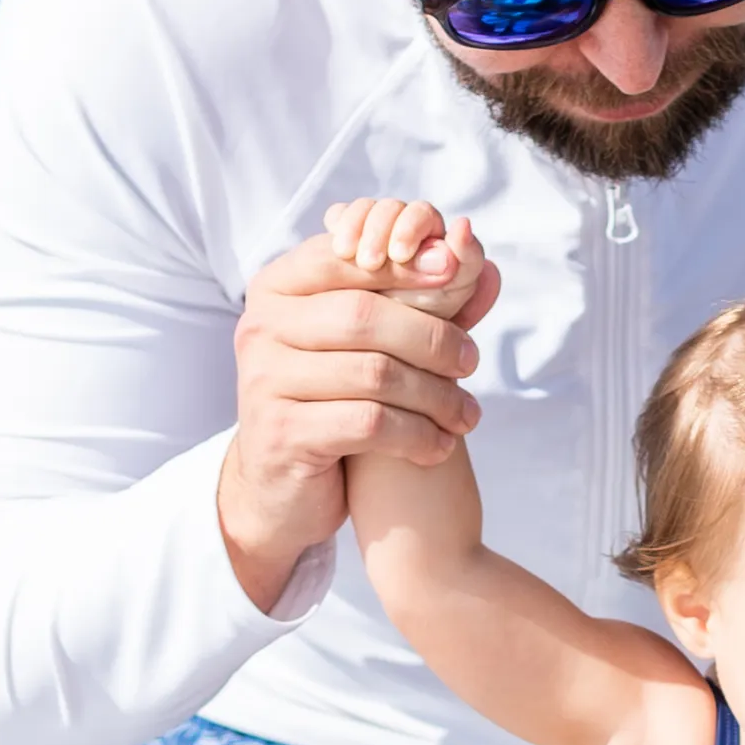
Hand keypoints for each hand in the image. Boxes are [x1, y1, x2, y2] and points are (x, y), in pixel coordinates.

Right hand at [217, 201, 501, 609]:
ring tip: (466, 413)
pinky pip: (369, 423)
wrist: (282, 487)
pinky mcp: (281, 433)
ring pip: (374, 372)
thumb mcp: (366, 345)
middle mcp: (260, 326)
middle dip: (431, 337)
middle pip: (363, 315)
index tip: (458, 273)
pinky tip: (440, 446)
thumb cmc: (334, 402)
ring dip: (435, 395)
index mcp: (275, 288)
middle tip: (471, 361)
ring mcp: (264, 379)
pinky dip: (417, 434)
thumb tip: (484, 262)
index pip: (344, 257)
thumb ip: (418, 302)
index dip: (404, 262)